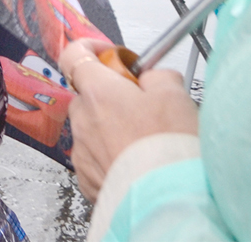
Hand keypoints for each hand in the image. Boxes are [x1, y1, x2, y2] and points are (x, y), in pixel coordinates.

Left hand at [60, 39, 198, 200]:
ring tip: (145, 140)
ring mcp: (82, 151)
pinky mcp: (87, 179)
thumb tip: (154, 77)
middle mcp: (83, 120)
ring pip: (92, 128)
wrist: (166, 200)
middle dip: (111, 95)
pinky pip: (95, 158)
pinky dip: (112, 156)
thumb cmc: (168, 150)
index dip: (92, 49)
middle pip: (88, 94)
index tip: (112, 55)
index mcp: (98, 92)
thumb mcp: (175, 96)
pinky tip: (137, 162)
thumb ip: (158, 76)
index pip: (74, 55)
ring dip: (112, 128)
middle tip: (142, 105)